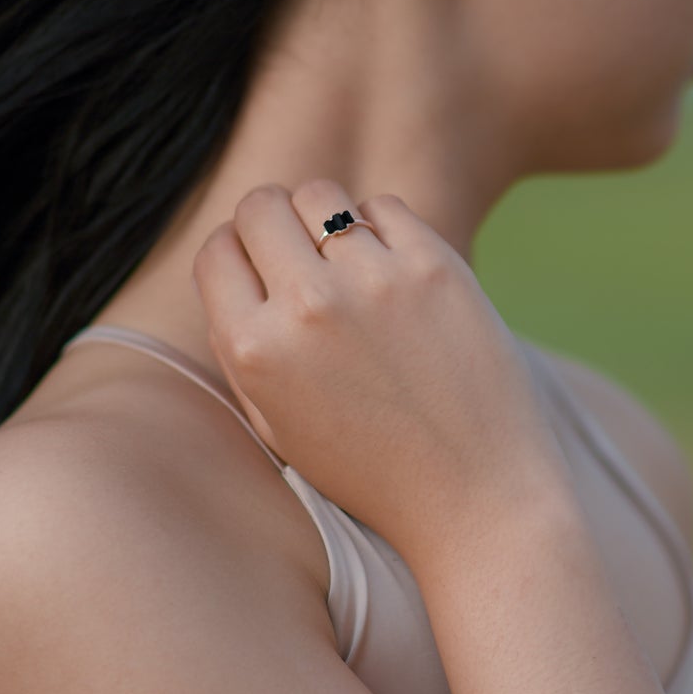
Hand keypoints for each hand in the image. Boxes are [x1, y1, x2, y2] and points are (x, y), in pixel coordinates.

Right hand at [191, 179, 575, 566]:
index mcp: (255, 351)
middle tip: (303, 258)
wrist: (476, 498)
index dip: (237, 257)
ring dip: (327, 220)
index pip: (216, 251)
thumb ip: (244, 345)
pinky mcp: (436, 266)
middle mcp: (307, 306)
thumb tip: (235, 266)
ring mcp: (374, 281)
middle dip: (273, 225)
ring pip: (321, 196)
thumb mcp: (279, 424)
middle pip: (260, 205)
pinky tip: (395, 271)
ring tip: (350, 262)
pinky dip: (383, 228)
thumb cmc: (375, 471)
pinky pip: (385, 206)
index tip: (262, 272)